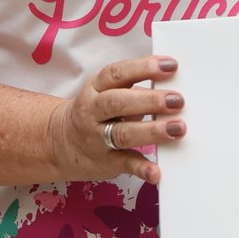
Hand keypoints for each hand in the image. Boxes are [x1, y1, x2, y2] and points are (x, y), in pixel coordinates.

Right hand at [46, 55, 183, 187]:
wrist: (61, 143)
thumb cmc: (96, 113)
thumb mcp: (106, 93)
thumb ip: (134, 91)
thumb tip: (170, 91)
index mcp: (96, 88)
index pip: (118, 73)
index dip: (144, 68)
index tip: (171, 66)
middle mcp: (93, 112)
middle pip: (119, 103)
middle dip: (150, 100)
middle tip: (177, 100)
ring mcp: (98, 138)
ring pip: (123, 133)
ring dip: (152, 131)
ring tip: (176, 128)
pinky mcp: (106, 162)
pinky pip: (124, 164)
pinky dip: (141, 168)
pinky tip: (156, 172)